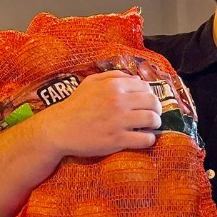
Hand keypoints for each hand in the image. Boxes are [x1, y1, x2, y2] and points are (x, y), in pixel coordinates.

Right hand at [37, 71, 162, 157]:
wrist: (59, 128)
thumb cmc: (75, 104)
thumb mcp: (91, 82)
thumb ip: (113, 76)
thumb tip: (137, 78)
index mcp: (113, 86)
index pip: (145, 87)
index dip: (149, 94)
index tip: (147, 102)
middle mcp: (118, 102)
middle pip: (153, 102)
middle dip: (157, 109)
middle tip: (153, 114)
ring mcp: (119, 121)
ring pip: (152, 119)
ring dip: (156, 123)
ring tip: (151, 126)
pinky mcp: (118, 140)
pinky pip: (145, 139)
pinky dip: (149, 139)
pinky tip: (145, 138)